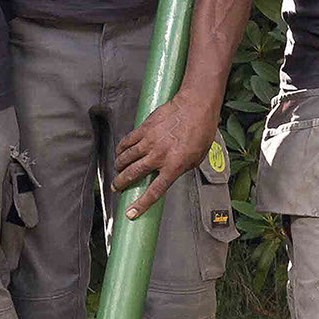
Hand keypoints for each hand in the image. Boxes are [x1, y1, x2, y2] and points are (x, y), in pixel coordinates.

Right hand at [113, 94, 218, 219]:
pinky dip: (120, 149)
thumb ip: (183, 167)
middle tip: (116, 187)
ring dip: (119, 167)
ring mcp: (150, 142)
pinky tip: (120, 153)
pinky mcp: (144, 129)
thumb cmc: (202, 129)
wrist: (196, 105)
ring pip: (126, 159)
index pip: (154, 191)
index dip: (141, 204)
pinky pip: (126, 142)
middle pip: (132, 175)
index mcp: (175, 165)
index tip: (131, 213)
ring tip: (118, 170)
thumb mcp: (199, 156)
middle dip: (121, 184)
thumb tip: (172, 173)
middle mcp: (159, 156)